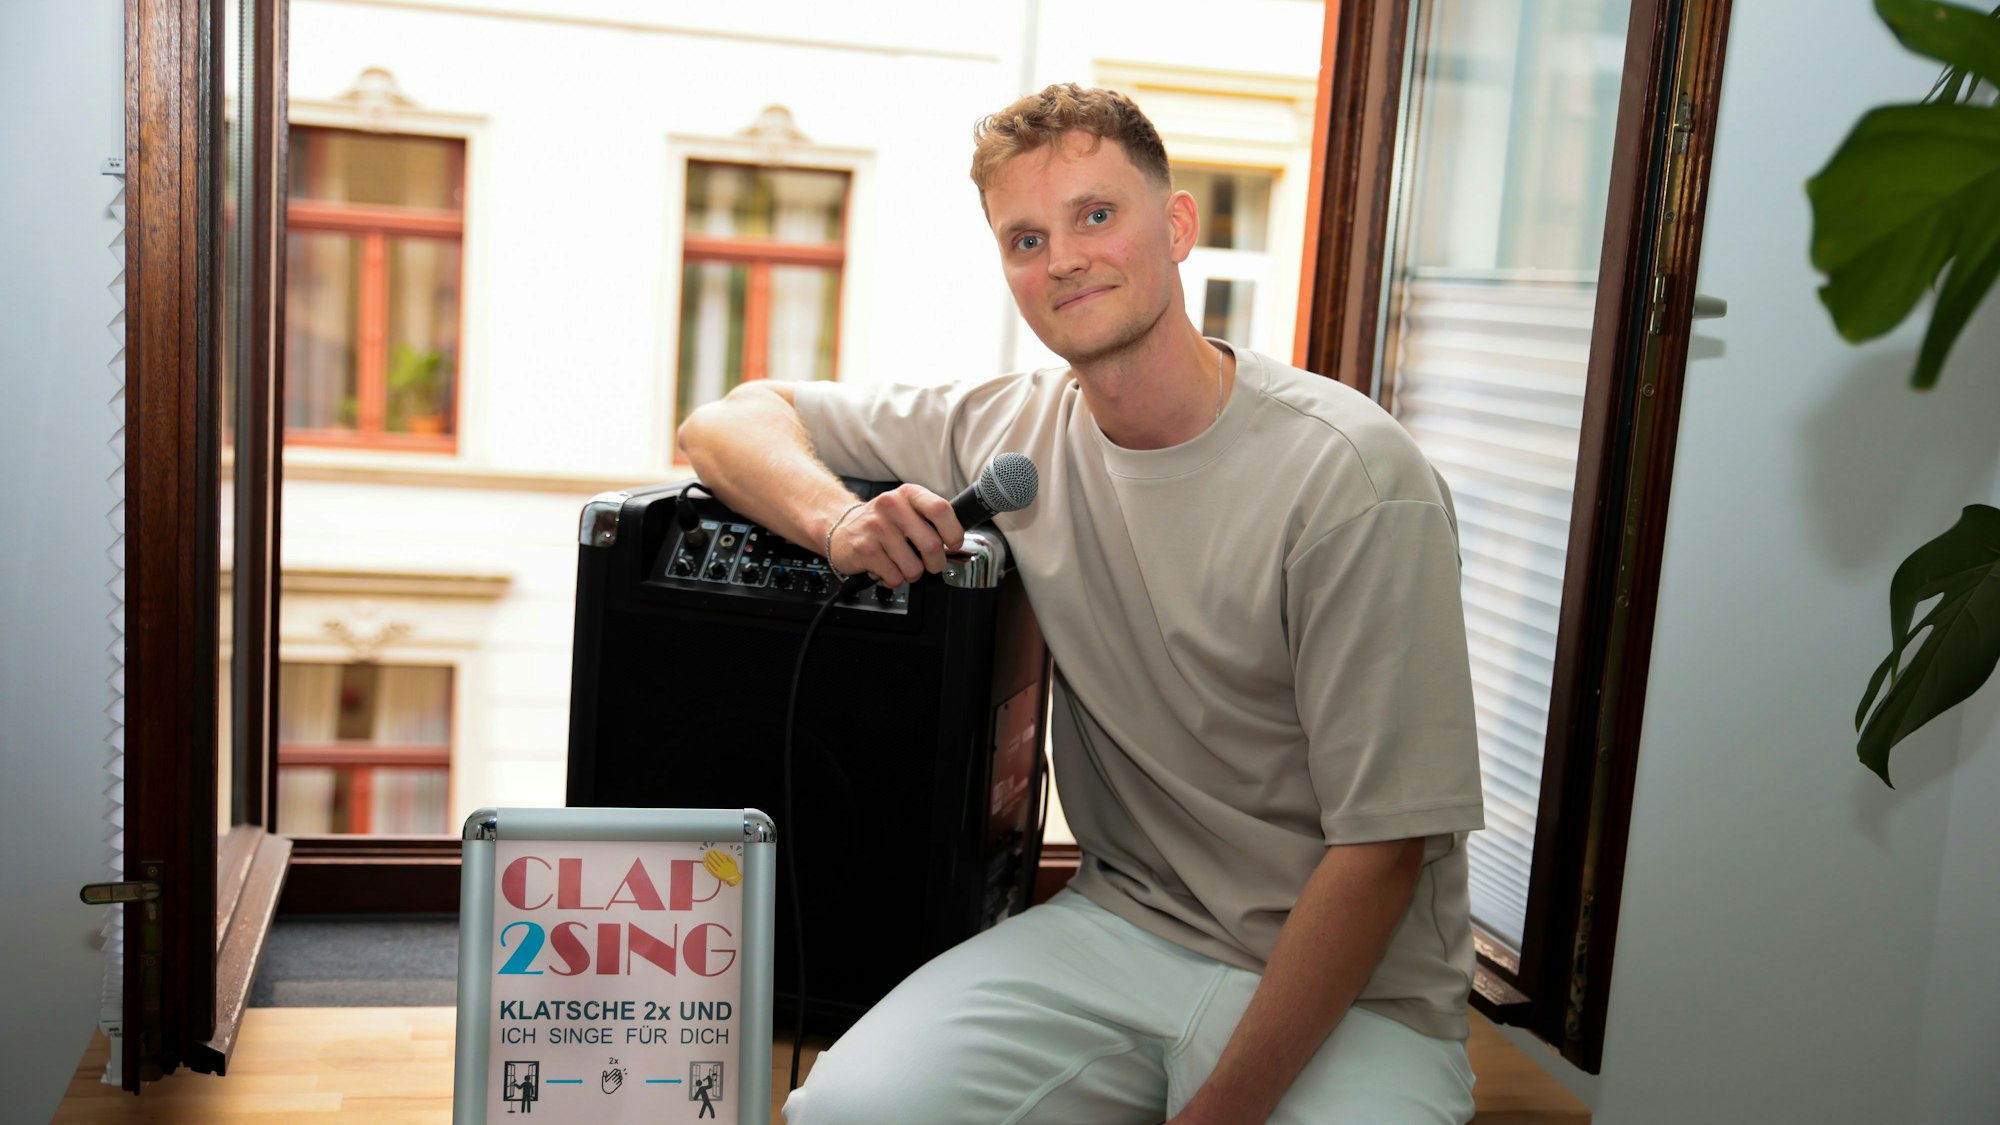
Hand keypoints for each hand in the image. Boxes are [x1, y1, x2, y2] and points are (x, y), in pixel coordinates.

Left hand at [702, 849, 741, 886]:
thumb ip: (730, 858)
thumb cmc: (734, 870)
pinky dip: (708, 866)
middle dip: (712, 855)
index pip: (720, 856)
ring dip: (709, 859)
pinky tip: (706, 863)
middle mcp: (722, 866)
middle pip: (716, 859)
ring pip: (713, 864)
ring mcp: (719, 870)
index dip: (716, 853)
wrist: (733, 878)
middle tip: (708, 852)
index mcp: (726, 863)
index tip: (714, 850)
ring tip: (706, 856)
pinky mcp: (717, 874)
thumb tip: (725, 855)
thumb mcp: (734, 863)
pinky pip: (711, 869)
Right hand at [827, 484, 963, 586]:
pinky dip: (893, 579)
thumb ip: (931, 519)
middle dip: (935, 563)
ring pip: (913, 567)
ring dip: (912, 573)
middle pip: (931, 544)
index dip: (953, 532)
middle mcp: (891, 505)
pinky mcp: (864, 549)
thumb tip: (957, 540)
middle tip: (930, 564)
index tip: (952, 543)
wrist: (841, 528)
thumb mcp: (907, 509)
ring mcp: (876, 527)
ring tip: (901, 563)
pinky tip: (885, 567)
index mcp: (908, 494)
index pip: (940, 509)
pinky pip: (894, 577)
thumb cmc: (882, 523)